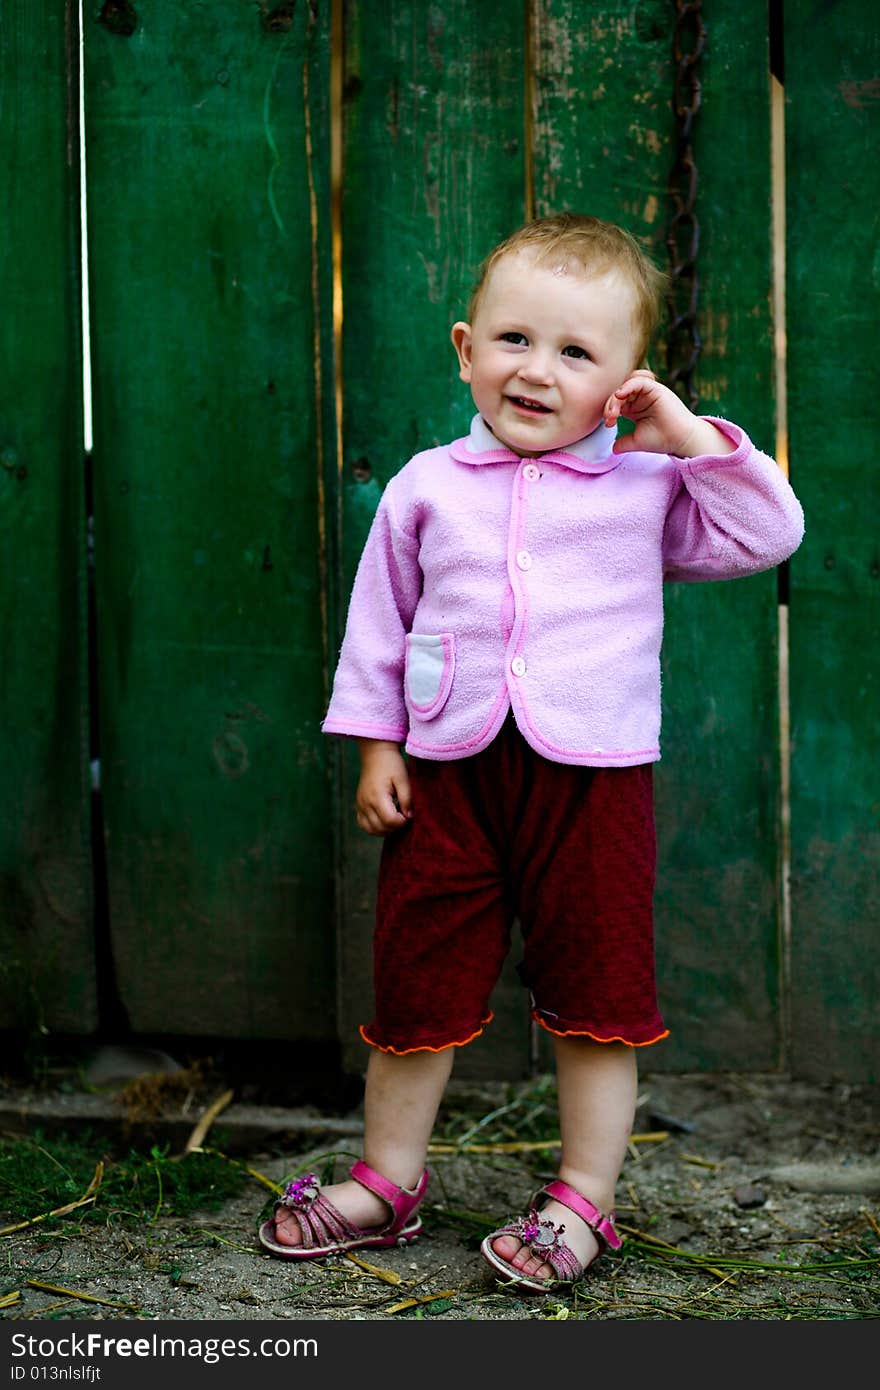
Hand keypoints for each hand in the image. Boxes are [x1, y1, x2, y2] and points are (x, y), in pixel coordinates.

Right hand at [355, 739, 412, 835]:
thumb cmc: (392, 764)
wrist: (376, 754)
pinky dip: (374, 828)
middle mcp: (366, 803)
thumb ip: (407, 798)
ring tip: (395, 818)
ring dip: (385, 829)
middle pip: (381, 828)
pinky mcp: (359, 805)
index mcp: (377, 796)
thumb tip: (409, 816)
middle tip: (404, 816)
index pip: (390, 821)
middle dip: (395, 827)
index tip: (409, 813)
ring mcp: (360, 805)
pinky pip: (363, 825)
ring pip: (371, 829)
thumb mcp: (403, 779)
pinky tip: (384, 821)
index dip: (403, 821)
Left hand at [604, 376, 734, 456]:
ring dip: (617, 396)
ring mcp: (648, 392)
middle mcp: (640, 398)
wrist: (680, 440)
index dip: (608, 409)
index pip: (615, 402)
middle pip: (618, 392)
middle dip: (610, 404)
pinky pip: (639, 381)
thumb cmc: (662, 440)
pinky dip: (628, 385)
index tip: (609, 423)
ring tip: (615, 410)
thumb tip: (612, 449)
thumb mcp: (636, 441)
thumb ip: (623, 443)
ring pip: (626, 385)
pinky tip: (620, 395)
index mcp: (634, 408)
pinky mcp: (656, 388)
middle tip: (610, 418)